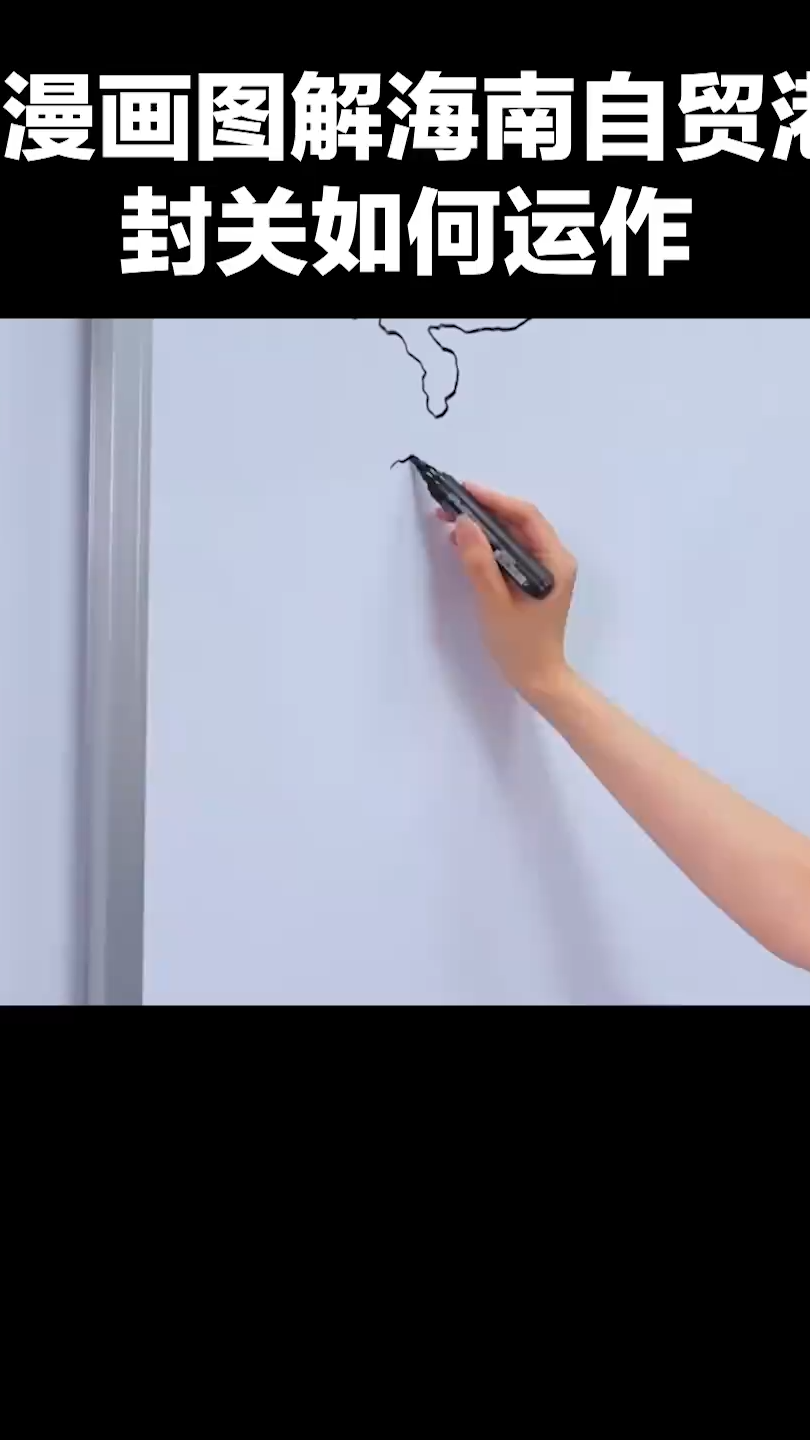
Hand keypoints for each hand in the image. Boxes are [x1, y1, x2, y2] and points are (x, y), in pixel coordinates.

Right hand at [437, 483, 577, 711]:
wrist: (539, 679)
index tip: (465, 490)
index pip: (526, 517)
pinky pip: (511, 551)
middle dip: (485, 511)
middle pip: (520, 522)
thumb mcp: (495, 604)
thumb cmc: (520, 646)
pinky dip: (489, 544)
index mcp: (555, 562)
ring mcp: (546, 569)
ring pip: (514, 536)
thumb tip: (463, 523)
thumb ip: (479, 563)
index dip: (495, 500)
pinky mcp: (534, 579)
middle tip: (450, 505)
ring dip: (485, 527)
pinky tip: (465, 544)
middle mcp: (555, 559)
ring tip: (451, 522)